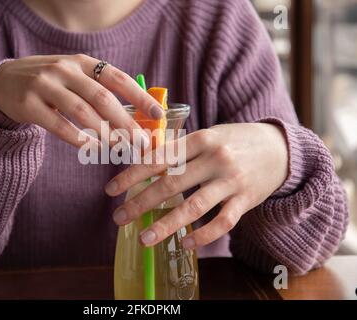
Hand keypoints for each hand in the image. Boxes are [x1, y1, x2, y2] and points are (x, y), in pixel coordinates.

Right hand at [0, 54, 160, 146]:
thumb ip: (99, 89)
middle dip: (126, 122)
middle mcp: (65, 70)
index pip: (117, 78)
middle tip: (142, 142)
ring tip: (122, 149)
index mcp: (82, 62)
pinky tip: (94, 150)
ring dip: (106, 134)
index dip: (140, 96)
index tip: (158, 114)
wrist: (5, 82)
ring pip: (83, 113)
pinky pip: (60, 126)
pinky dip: (80, 140)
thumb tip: (135, 116)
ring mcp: (45, 86)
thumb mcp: (74, 76)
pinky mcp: (29, 104)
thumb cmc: (50, 83)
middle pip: (103, 98)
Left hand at [105, 123, 288, 248]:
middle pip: (171, 183)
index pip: (159, 158)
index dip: (132, 174)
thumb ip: (180, 148)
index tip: (110, 190)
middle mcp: (215, 159)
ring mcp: (232, 181)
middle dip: (141, 202)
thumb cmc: (235, 141)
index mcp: (201, 139)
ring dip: (166, 225)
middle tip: (119, 218)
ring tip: (144, 238)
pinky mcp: (246, 200)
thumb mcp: (209, 135)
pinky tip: (184, 243)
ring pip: (194, 206)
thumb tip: (143, 160)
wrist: (280, 149)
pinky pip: (222, 222)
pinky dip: (203, 234)